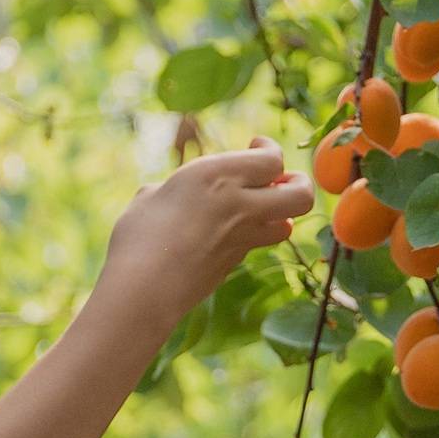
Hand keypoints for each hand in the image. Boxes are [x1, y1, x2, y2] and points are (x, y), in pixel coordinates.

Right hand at [98, 135, 313, 338]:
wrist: (143, 291)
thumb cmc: (138, 237)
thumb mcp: (150, 195)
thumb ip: (176, 188)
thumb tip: (173, 193)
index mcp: (218, 176)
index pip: (273, 159)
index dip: (270, 150)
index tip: (255, 146)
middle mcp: (240, 205)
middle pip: (301, 194)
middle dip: (300, 185)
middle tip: (281, 182)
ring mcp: (242, 239)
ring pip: (286, 226)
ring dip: (279, 215)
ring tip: (256, 211)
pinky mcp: (234, 265)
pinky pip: (255, 245)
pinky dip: (249, 237)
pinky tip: (222, 236)